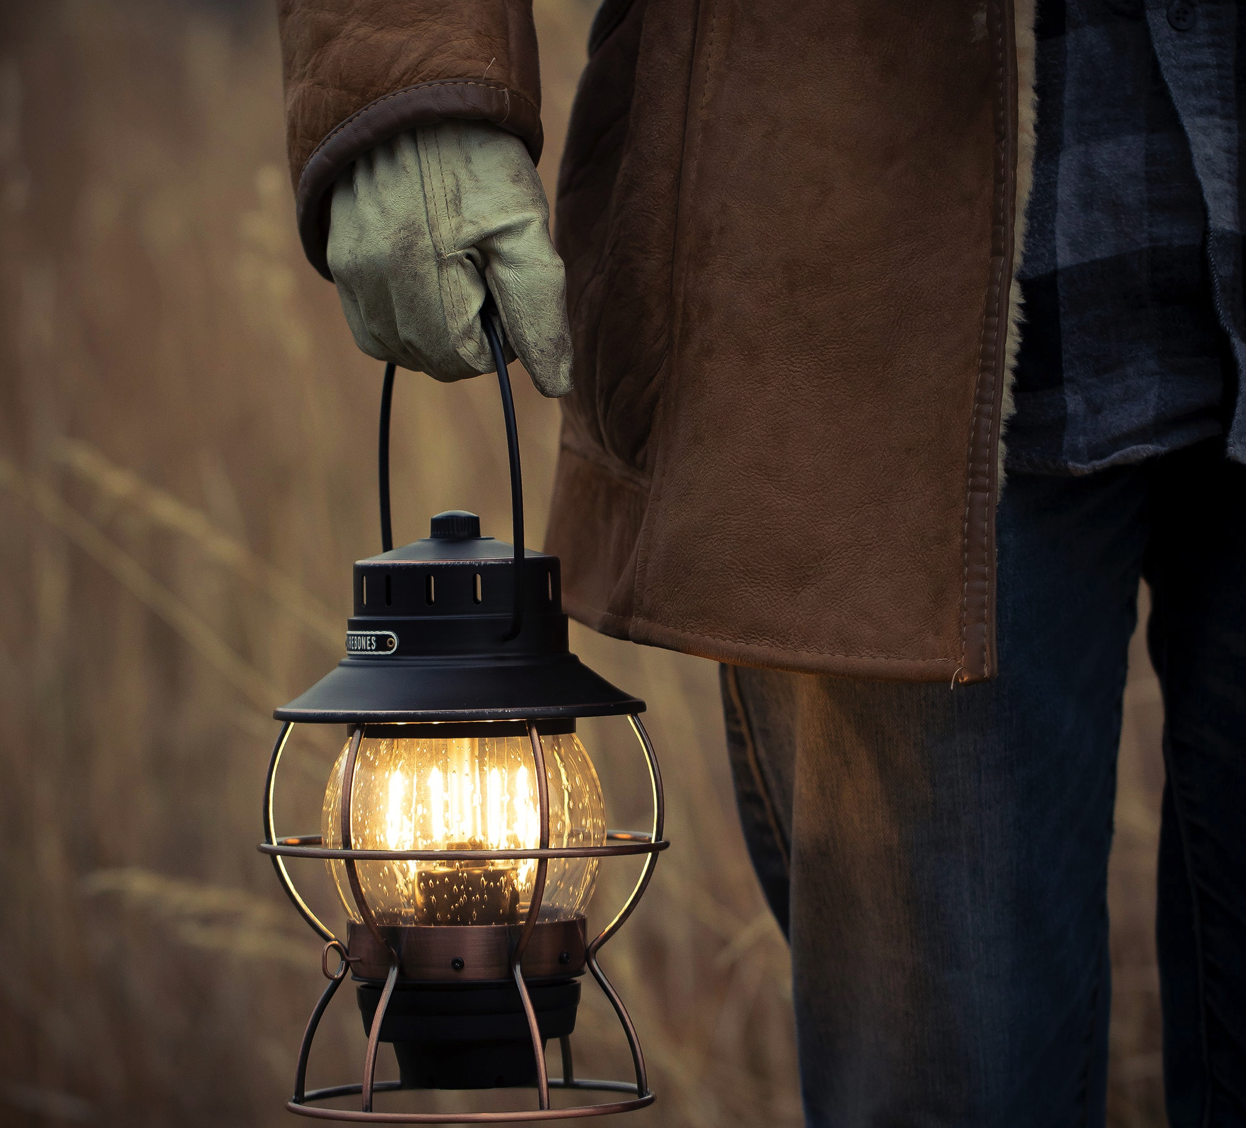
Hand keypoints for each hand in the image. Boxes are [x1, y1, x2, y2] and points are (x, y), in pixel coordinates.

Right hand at [327, 121, 572, 396]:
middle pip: (433, 360)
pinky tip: (423, 277)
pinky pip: (371, 329)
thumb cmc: (481, 163)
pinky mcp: (336, 262)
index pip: (470, 360)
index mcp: (425, 272)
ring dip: (433, 329)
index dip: (500, 334)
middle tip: (480, 269)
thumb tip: (555, 386)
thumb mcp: (525, 231)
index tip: (504, 284)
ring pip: (399, 350)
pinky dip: (402, 320)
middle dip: (466, 332)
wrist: (417, 99)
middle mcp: (374, 279)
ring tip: (451, 266)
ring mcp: (349, 272)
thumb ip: (539, 312)